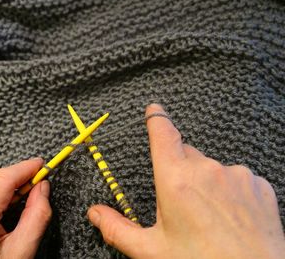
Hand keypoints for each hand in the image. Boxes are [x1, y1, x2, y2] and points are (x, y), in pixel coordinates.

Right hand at [87, 104, 284, 258]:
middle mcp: (206, 170)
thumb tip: (95, 213)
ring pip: (212, 169)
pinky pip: (237, 179)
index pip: (163, 134)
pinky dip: (230, 191)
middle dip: (180, 171)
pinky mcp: (258, 185)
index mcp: (176, 180)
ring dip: (206, 184)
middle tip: (182, 204)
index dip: (156, 118)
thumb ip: (118, 228)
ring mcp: (235, 175)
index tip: (154, 109)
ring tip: (209, 217)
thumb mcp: (152, 249)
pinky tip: (231, 217)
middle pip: (187, 155)